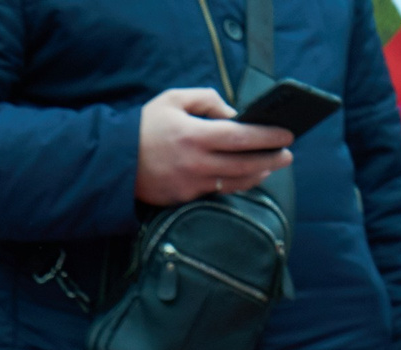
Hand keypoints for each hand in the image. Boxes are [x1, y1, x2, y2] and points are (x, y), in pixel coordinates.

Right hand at [136, 88, 292, 206]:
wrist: (113, 161)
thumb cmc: (145, 126)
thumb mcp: (174, 99)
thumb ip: (207, 101)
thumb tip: (234, 114)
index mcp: (195, 135)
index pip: (242, 137)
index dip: (268, 137)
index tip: (286, 135)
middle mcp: (196, 163)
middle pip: (244, 164)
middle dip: (271, 159)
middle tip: (287, 155)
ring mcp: (190, 184)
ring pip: (234, 183)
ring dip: (257, 175)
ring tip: (270, 167)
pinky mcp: (183, 198)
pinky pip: (216, 191)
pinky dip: (234, 184)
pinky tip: (244, 177)